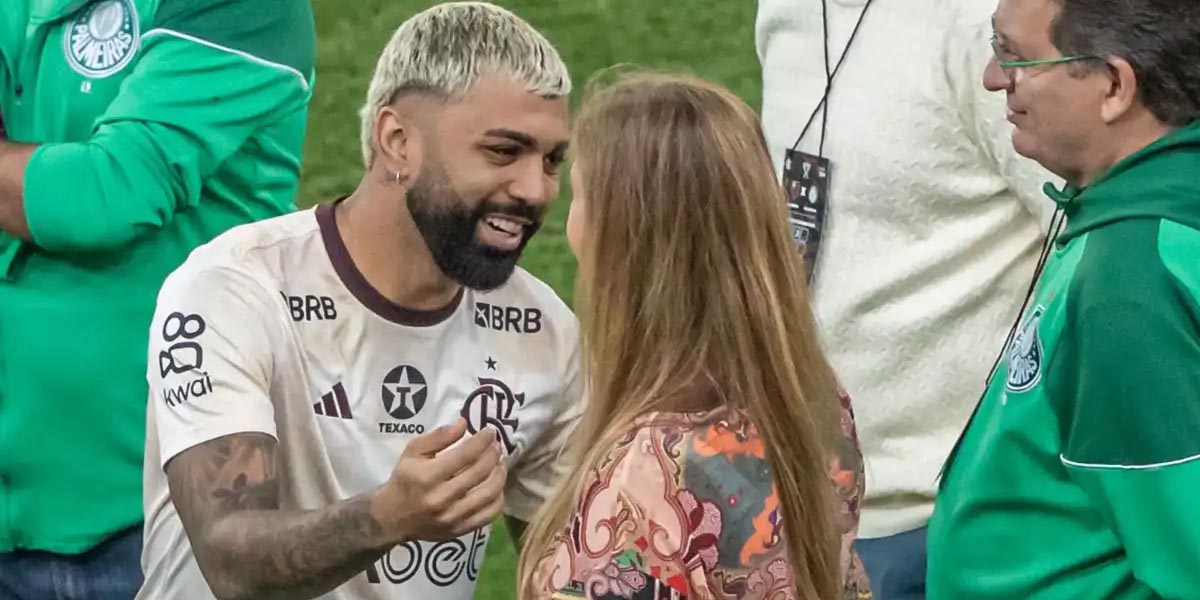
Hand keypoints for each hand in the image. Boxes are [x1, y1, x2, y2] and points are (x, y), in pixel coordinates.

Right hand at [369, 419, 506, 543]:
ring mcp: (453, 517)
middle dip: (493, 454)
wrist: (393, 518)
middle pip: (480, 472)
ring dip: (500, 473)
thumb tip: (464, 423)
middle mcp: (442, 498)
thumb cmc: (405, 480)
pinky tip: (496, 485)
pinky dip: (498, 497)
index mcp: (428, 476)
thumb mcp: (413, 452)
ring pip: (490, 493)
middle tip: (497, 445)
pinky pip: (490, 513)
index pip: (466, 454)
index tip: (490, 431)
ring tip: (500, 462)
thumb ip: (439, 436)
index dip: (483, 440)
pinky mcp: (461, 530)